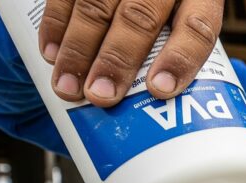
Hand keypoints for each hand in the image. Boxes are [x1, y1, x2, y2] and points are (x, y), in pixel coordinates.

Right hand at [39, 0, 224, 106]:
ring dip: (78, 50)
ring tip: (68, 87)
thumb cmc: (169, 8)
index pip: (197, 26)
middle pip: (140, 17)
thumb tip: (159, 109)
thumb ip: (179, 52)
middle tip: (101, 95)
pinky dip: (55, 24)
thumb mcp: (189, 19)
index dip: (179, 59)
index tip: (160, 90)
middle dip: (116, 60)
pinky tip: (49, 53)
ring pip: (97, 5)